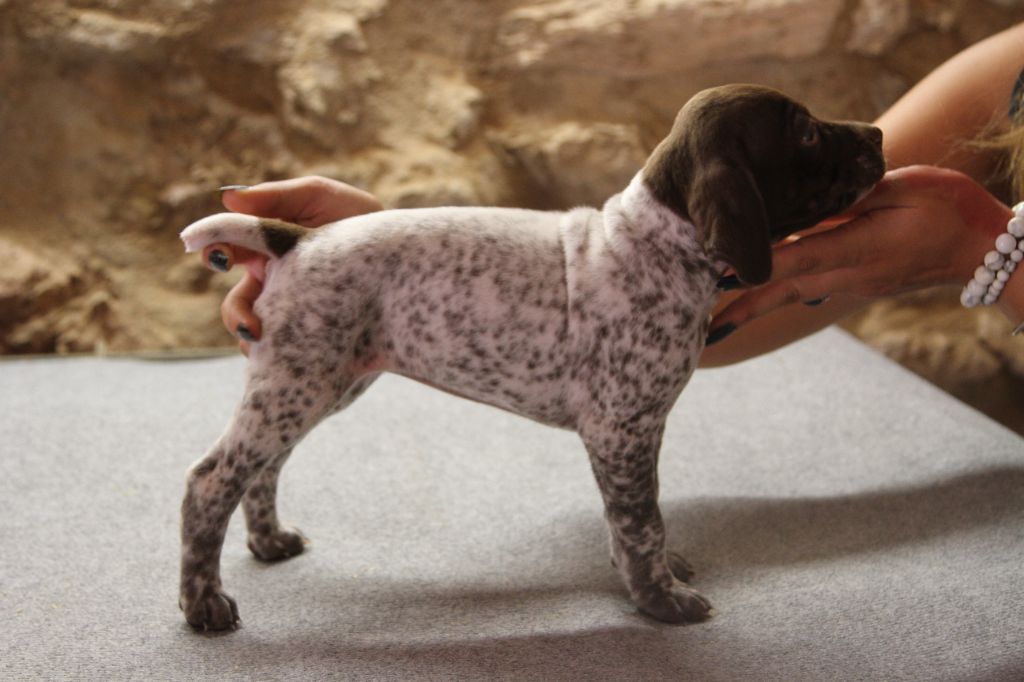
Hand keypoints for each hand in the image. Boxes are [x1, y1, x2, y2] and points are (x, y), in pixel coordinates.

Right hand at [203, 177, 382, 353]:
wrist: (408, 255)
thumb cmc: (359, 219)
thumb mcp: (320, 199)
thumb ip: (275, 197)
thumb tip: (226, 197)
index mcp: (269, 251)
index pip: (228, 256)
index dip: (217, 256)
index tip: (222, 258)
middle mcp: (277, 287)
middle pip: (239, 307)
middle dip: (237, 316)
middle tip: (250, 325)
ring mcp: (295, 318)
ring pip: (259, 340)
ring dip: (260, 345)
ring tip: (276, 347)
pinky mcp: (317, 344)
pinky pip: (288, 359)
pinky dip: (285, 359)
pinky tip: (301, 357)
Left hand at [707, 165, 1010, 339]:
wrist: (985, 251)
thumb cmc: (949, 208)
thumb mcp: (905, 187)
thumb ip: (855, 194)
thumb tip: (811, 194)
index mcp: (859, 248)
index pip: (794, 260)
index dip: (752, 268)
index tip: (715, 277)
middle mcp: (849, 275)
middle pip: (782, 291)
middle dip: (740, 308)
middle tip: (702, 329)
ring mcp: (852, 285)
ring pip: (791, 296)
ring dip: (752, 308)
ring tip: (714, 325)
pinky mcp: (856, 285)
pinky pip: (807, 291)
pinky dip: (776, 295)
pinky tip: (753, 299)